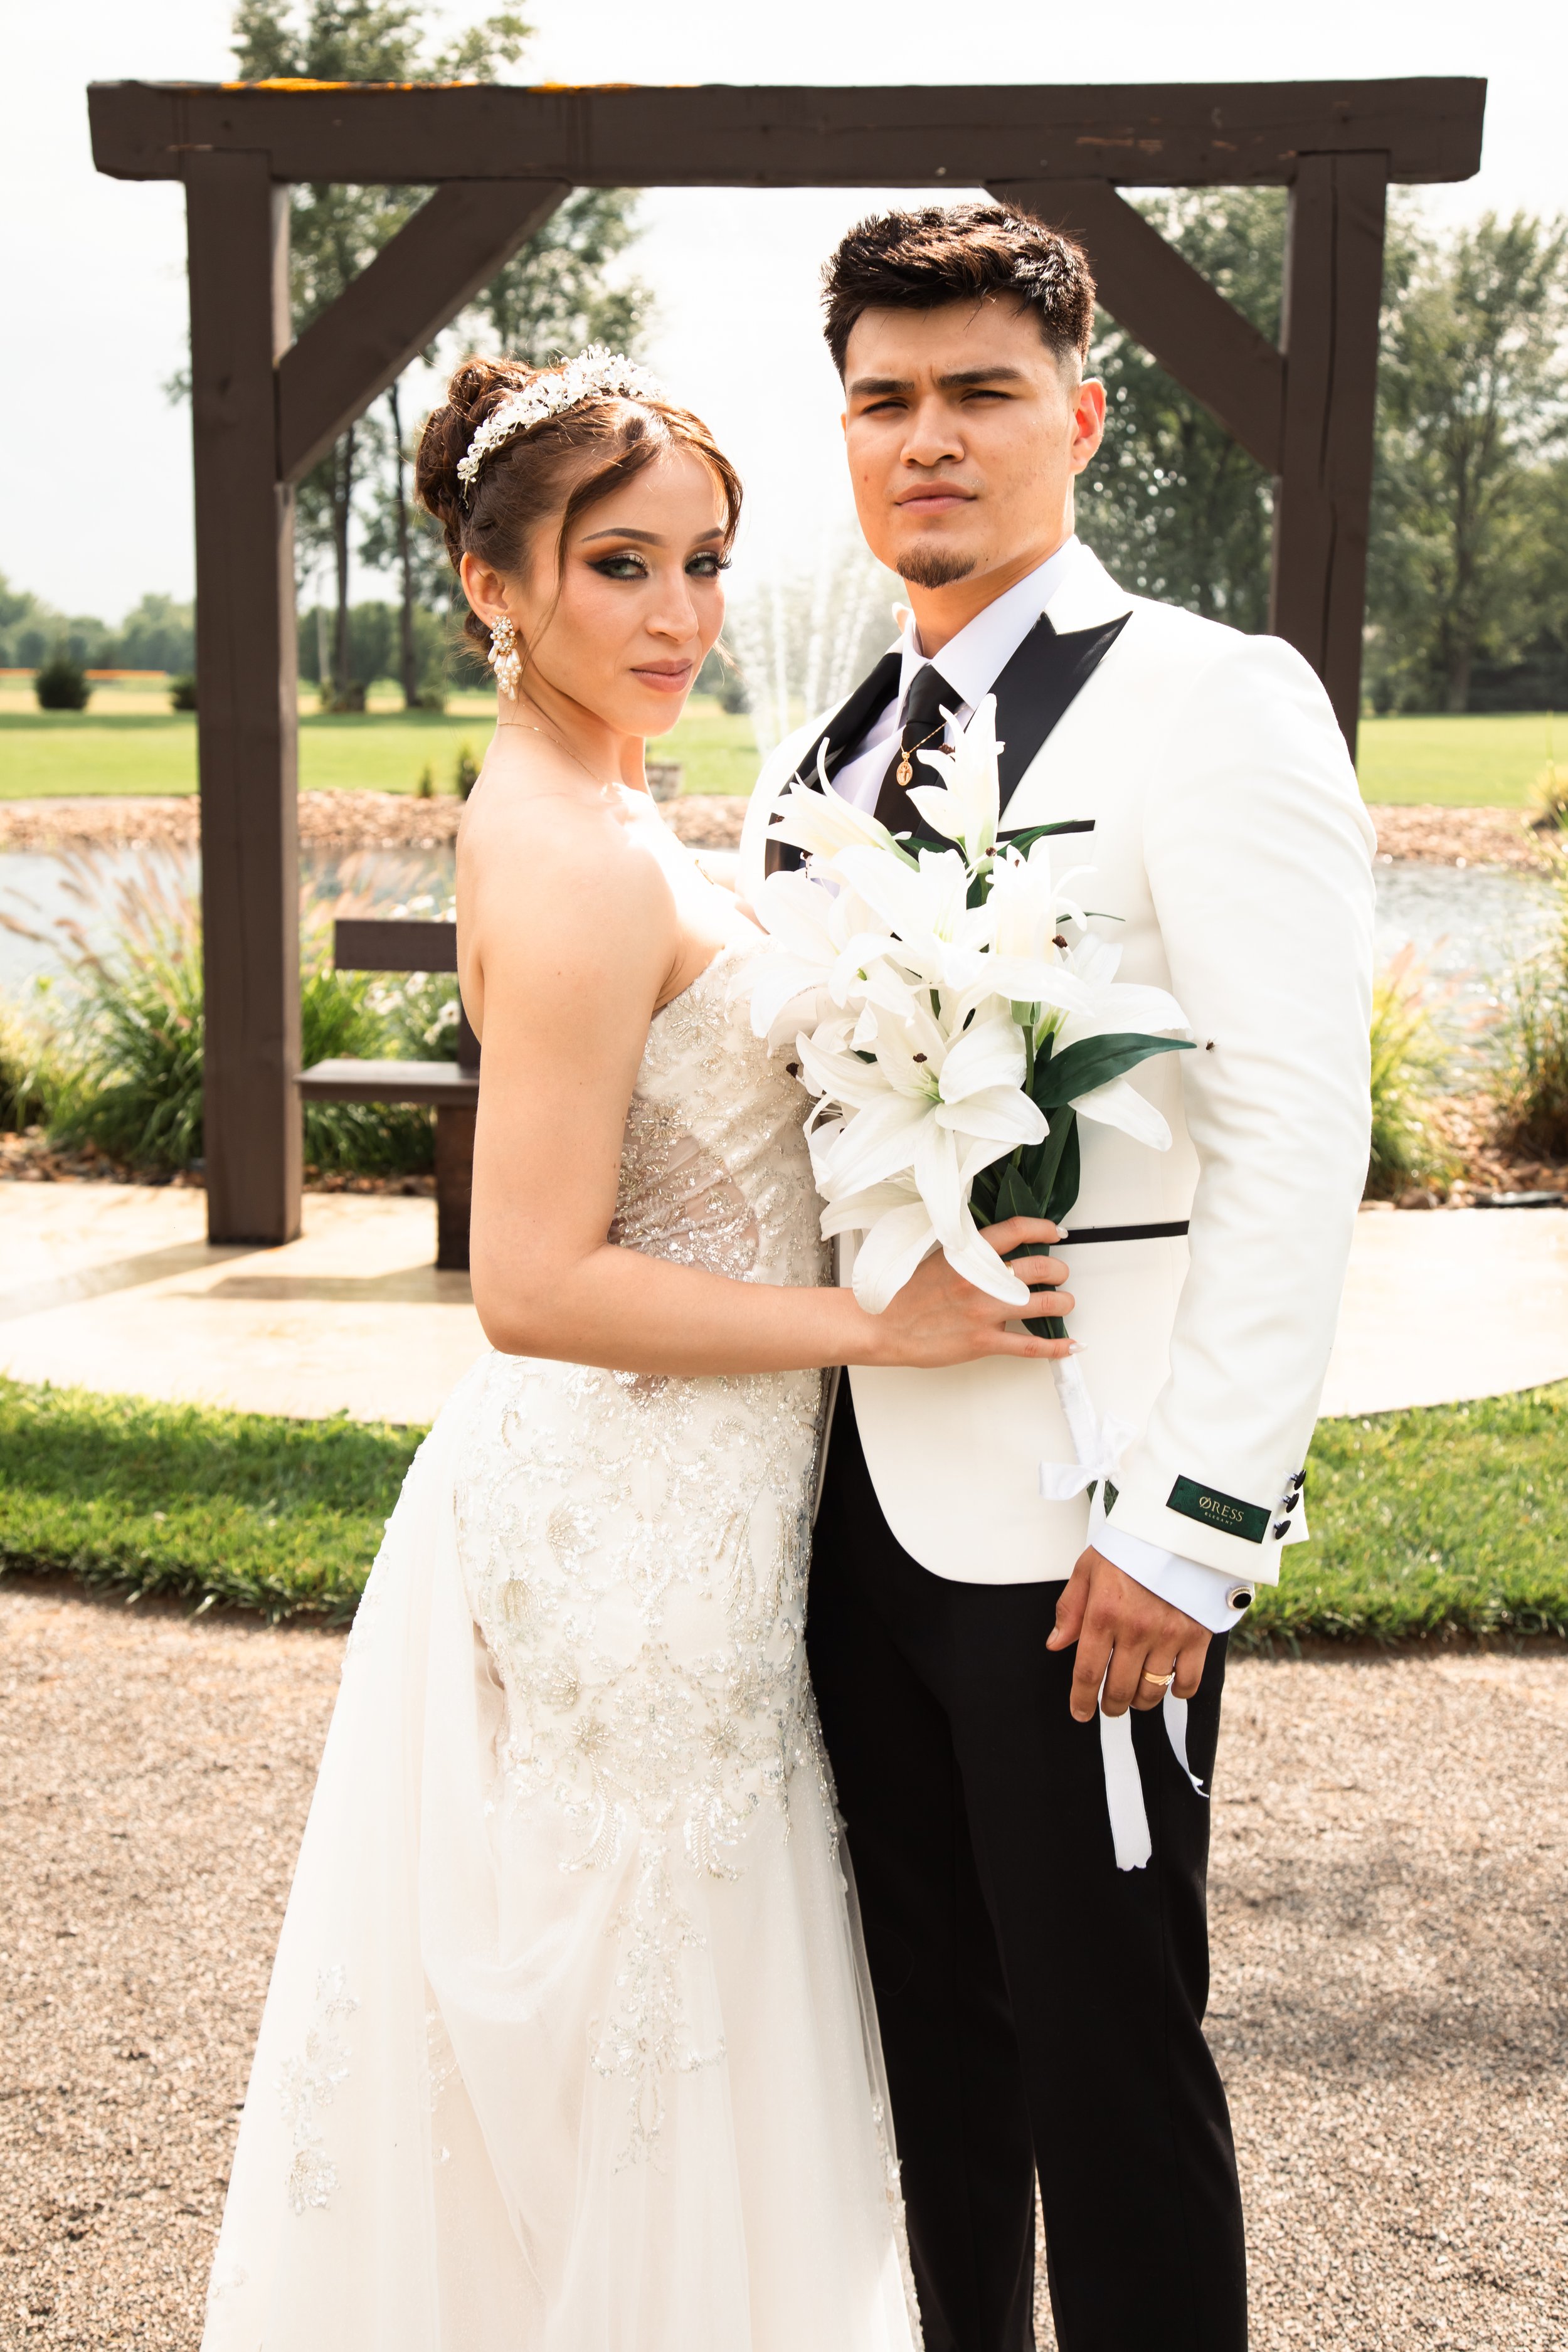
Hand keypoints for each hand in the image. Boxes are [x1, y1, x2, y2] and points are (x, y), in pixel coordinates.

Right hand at [863, 1218, 1073, 1368]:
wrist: (882, 1325)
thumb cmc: (905, 1294)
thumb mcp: (938, 1258)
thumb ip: (969, 1252)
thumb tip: (997, 1249)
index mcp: (968, 1254)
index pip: (1016, 1231)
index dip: (1043, 1228)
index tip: (1056, 1231)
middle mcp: (981, 1280)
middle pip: (1040, 1266)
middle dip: (1059, 1270)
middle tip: (1060, 1273)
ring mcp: (984, 1311)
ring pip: (1044, 1304)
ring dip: (1063, 1303)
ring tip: (1065, 1303)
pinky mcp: (983, 1341)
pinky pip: (1030, 1345)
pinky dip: (1055, 1347)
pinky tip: (1068, 1346)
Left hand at [1047, 1547, 1210, 1721]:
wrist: (1181, 1526)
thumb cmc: (1132, 1545)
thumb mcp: (1089, 1568)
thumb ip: (1070, 1608)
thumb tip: (1055, 1644)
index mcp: (1104, 1613)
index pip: (1087, 1673)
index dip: (1081, 1700)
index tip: (1080, 1713)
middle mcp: (1135, 1629)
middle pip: (1118, 1689)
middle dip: (1110, 1705)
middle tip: (1108, 1705)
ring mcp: (1169, 1634)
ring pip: (1151, 1690)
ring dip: (1140, 1701)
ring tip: (1135, 1696)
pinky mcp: (1198, 1635)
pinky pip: (1188, 1681)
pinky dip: (1178, 1691)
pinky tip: (1169, 1685)